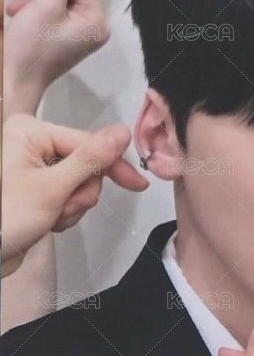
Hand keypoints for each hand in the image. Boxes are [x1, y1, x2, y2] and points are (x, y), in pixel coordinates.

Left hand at [1, 113, 148, 264]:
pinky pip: (67, 196)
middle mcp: (32, 143)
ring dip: (72, 206)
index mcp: (31, 131)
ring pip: (79, 184)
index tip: (138, 185)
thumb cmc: (6, 217)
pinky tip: (48, 223)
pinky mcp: (35, 189)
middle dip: (81, 193)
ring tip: (51, 219)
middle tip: (63, 209)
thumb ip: (90, 160)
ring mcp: (33, 167)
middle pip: (86, 164)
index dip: (113, 165)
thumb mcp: (52, 188)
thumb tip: (123, 132)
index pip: (88, 143)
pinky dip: (64, 213)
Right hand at [4, 0, 109, 116]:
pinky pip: (49, 10)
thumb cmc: (29, 46)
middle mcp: (91, 27)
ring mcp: (76, 34)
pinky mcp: (60, 38)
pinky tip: (18, 20)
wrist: (11, 83)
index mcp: (95, 20)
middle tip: (19, 6)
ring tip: (16, 15)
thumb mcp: (46, 3)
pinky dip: (31, 10)